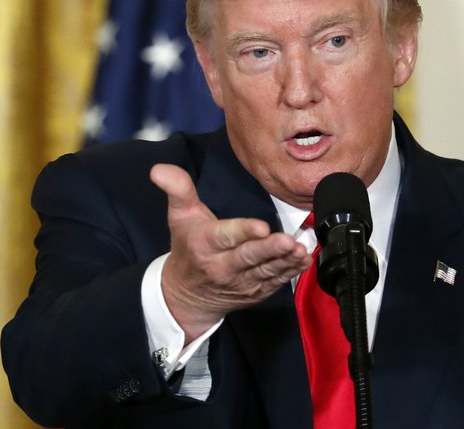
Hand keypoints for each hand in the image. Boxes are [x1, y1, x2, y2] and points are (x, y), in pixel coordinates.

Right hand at [149, 164, 311, 342]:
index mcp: (205, 244)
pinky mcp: (255, 292)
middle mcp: (223, 266)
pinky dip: (290, 273)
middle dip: (269, 249)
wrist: (186, 295)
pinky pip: (275, 282)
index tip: (262, 227)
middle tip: (287, 241)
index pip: (226, 236)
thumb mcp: (179, 216)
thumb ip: (177, 189)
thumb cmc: (188, 248)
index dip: (244, 231)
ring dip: (285, 261)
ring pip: (266, 271)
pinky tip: (303, 261)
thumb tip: (159, 169)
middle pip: (249, 257)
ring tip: (300, 250)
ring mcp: (241, 282)